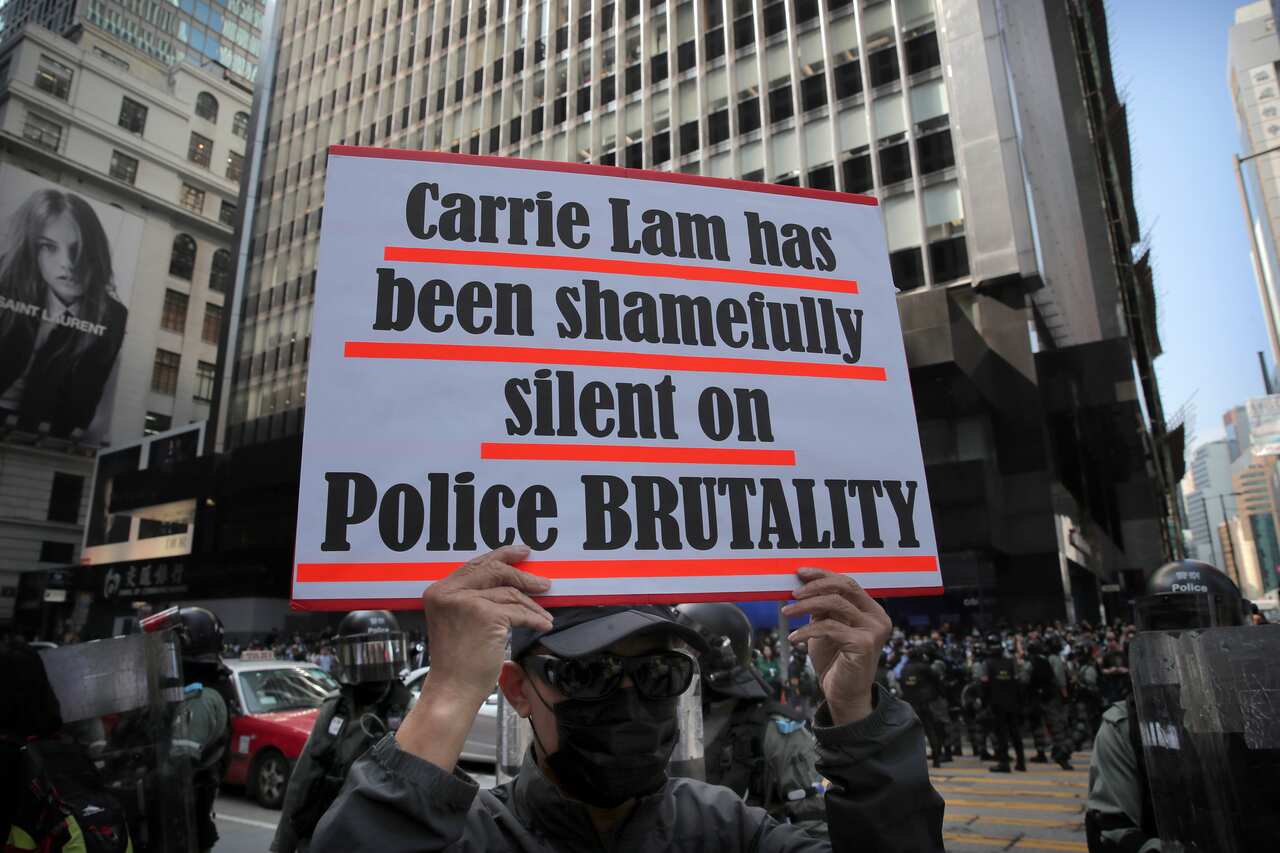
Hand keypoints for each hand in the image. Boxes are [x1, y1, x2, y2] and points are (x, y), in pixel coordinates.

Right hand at [397, 546, 552, 771]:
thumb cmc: (457, 661)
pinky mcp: (485, 615)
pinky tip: (543, 624)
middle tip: (543, 582)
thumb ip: (472, 598)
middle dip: (522, 575)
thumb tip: (507, 583)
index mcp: (439, 591)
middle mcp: (449, 592)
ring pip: (509, 593)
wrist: (452, 689)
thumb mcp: (457, 621)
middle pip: (494, 570)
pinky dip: (534, 618)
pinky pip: (518, 611)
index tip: (521, 552)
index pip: (475, 565)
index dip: (501, 556)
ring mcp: (466, 602)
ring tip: (544, 614)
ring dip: (532, 605)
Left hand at [782, 568, 891, 724]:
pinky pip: (828, 627)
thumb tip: (801, 584)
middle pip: (844, 586)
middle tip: (793, 594)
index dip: (822, 574)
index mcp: (871, 609)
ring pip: (834, 604)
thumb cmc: (834, 660)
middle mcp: (877, 617)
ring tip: (786, 612)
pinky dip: (807, 630)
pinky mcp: (864, 644)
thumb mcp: (826, 627)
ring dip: (805, 606)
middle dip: (815, 586)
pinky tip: (794, 638)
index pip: (847, 581)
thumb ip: (821, 607)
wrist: (844, 694)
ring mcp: (874, 630)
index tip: (800, 572)